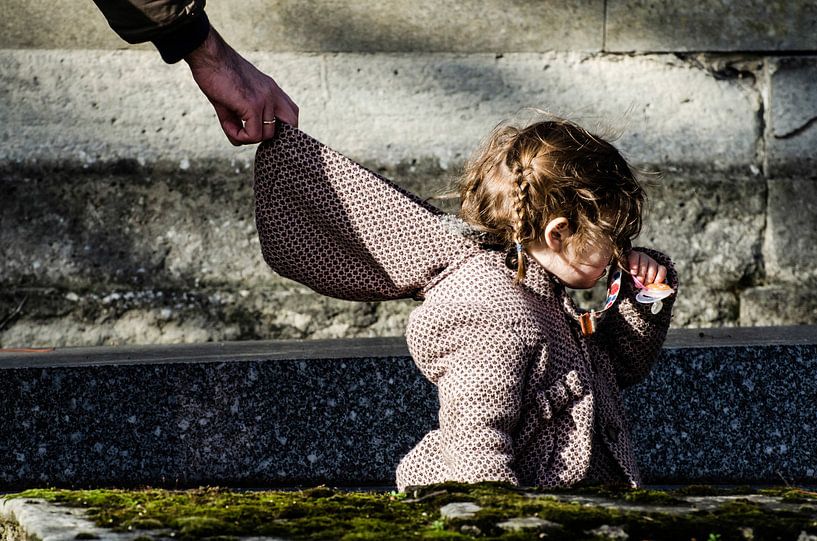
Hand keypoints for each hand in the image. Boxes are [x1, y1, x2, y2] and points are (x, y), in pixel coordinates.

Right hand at [184, 27, 298, 144]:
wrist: (208, 55)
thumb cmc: (217, 74)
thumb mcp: (234, 99)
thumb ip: (239, 122)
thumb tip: (239, 143)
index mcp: (271, 89)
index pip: (291, 113)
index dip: (279, 126)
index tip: (259, 128)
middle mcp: (273, 94)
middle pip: (291, 124)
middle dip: (273, 135)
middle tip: (250, 132)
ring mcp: (265, 99)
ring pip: (268, 135)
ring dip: (249, 137)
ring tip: (231, 126)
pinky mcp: (252, 105)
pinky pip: (253, 135)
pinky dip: (240, 137)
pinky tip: (229, 127)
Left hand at [627, 251, 666, 285]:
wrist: (638, 277)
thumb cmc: (629, 276)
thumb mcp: (625, 274)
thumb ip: (626, 276)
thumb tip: (623, 283)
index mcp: (632, 256)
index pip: (634, 256)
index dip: (634, 264)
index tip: (633, 273)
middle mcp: (643, 257)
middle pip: (644, 263)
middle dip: (642, 275)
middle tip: (639, 283)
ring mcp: (652, 261)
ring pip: (653, 266)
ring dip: (649, 277)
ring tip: (645, 285)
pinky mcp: (660, 267)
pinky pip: (662, 270)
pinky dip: (659, 277)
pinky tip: (655, 283)